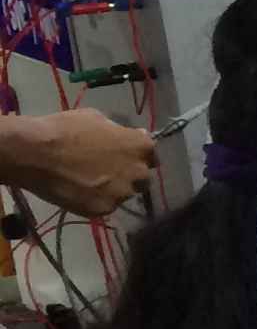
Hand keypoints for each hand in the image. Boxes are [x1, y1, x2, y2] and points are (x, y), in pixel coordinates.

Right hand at [0, 108, 159, 215]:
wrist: (33, 153)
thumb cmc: (64, 129)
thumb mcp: (96, 118)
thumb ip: (120, 131)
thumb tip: (135, 134)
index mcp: (141, 146)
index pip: (151, 155)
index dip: (136, 155)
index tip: (123, 155)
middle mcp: (139, 172)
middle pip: (141, 178)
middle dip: (128, 174)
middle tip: (104, 170)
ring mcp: (122, 194)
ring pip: (123, 193)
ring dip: (112, 189)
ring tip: (87, 181)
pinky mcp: (104, 209)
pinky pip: (105, 206)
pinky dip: (95, 200)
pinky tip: (78, 191)